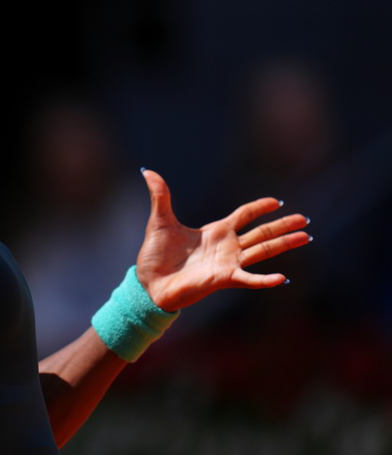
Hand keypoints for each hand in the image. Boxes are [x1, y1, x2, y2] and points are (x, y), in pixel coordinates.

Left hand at [136, 169, 310, 311]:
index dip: (259, 207)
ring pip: (262, 251)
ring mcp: (227, 263)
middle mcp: (226, 246)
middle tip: (305, 219)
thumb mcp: (159, 221)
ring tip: (305, 237)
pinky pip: (248, 279)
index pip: (244, 215)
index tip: (277, 201)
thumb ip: (160, 196)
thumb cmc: (155, 256)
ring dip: (284, 244)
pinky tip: (282, 278)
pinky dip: (265, 280)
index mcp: (215, 231)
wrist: (148, 283)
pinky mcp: (223, 279)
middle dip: (282, 225)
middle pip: (261, 232)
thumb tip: (148, 171)